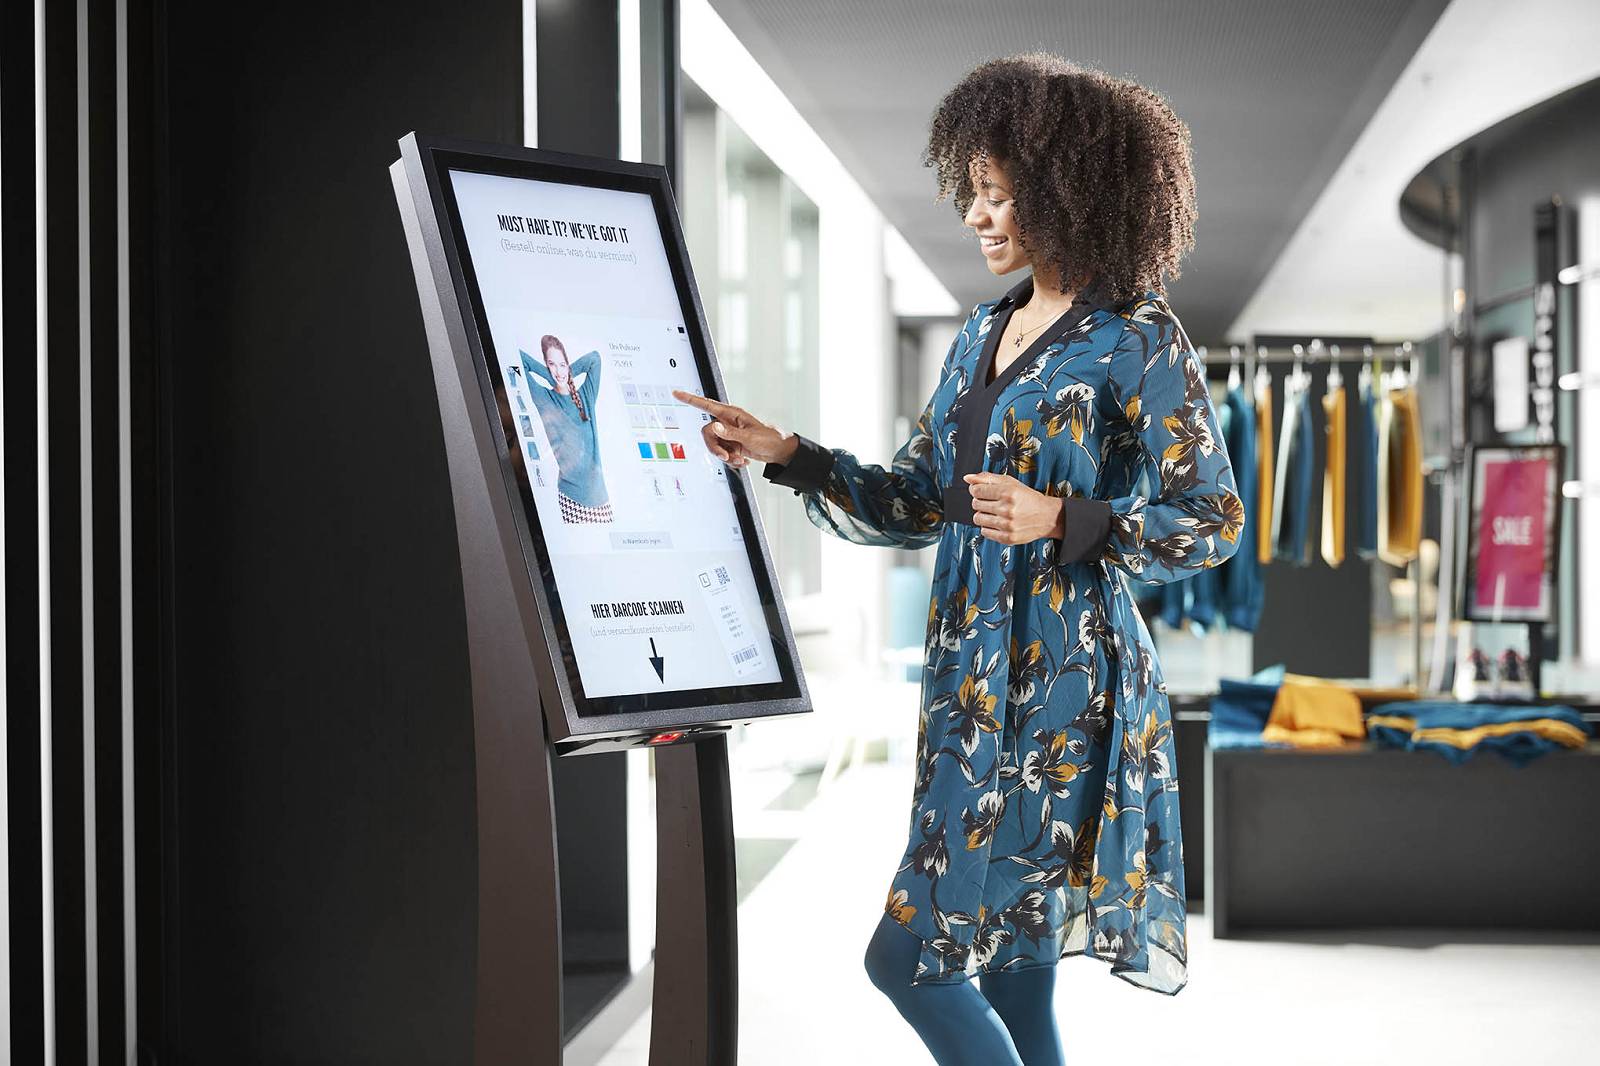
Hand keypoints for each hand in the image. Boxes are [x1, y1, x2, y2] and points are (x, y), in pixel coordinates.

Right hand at [672, 389, 798, 468]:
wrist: (779, 452)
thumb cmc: (769, 439)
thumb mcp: (749, 436)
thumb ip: (730, 433)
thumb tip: (714, 427)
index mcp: (731, 414)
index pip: (706, 405)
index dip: (690, 399)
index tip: (677, 393)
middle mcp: (727, 423)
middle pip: (707, 433)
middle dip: (715, 447)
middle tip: (726, 457)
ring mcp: (729, 435)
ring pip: (714, 445)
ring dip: (725, 456)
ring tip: (739, 459)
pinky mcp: (732, 445)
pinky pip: (722, 453)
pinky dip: (731, 460)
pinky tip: (743, 461)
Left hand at [964, 472, 1064, 543]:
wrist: (1048, 517)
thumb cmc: (1028, 498)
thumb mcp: (1010, 483)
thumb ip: (987, 478)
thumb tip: (967, 478)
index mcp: (1008, 493)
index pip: (976, 490)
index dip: (976, 490)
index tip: (982, 492)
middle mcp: (1007, 509)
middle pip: (975, 504)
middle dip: (981, 502)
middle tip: (992, 502)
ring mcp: (1007, 525)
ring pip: (978, 518)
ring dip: (983, 515)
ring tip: (995, 513)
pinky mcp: (1007, 538)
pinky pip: (984, 532)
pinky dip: (988, 527)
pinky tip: (998, 522)